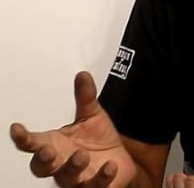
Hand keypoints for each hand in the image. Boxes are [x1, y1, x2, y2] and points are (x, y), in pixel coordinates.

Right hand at [9, 71, 136, 187]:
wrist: (119, 162)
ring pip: (67, 178)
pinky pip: (95, 186)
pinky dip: (102, 178)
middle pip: (42, 167)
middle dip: (42, 160)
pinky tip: (109, 166)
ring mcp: (76, 179)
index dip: (23, 138)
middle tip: (47, 151)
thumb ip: (86, 97)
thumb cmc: (98, 141)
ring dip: (72, 168)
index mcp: (55, 145)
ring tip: (83, 155)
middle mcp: (61, 164)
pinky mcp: (95, 187)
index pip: (33, 143)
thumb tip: (82, 75)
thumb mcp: (93, 116)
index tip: (16, 129)